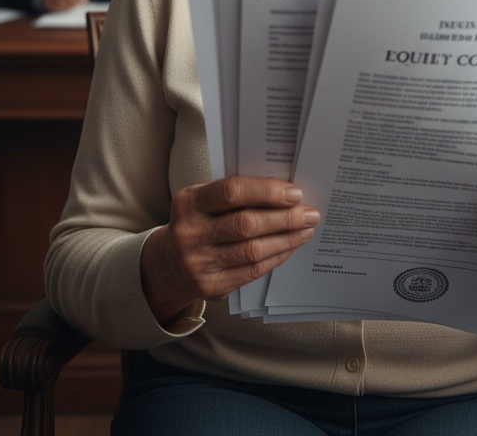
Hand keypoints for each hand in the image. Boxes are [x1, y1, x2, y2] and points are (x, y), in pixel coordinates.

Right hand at [140, 177, 319, 325]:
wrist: (166, 263)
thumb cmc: (197, 221)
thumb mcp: (203, 200)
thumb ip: (235, 194)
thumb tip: (284, 191)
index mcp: (189, 202)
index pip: (232, 191)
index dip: (266, 191)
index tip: (295, 193)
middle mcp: (190, 233)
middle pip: (246, 224)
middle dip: (285, 218)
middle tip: (310, 213)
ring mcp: (198, 263)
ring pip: (253, 250)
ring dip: (286, 239)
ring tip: (306, 229)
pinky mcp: (210, 286)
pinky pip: (252, 271)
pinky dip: (276, 257)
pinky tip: (289, 246)